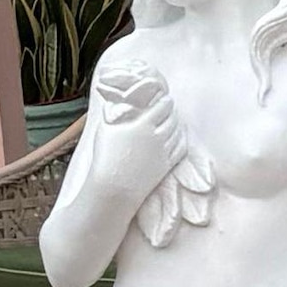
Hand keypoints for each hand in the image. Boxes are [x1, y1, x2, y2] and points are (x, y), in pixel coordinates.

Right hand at [86, 53, 180, 175]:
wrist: (113, 188)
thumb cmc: (105, 157)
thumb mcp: (105, 128)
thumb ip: (113, 111)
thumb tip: (116, 99)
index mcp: (143, 125)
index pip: (162, 106)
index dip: (165, 101)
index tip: (164, 98)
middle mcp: (157, 137)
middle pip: (172, 118)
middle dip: (171, 111)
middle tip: (169, 107)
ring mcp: (163, 152)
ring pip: (178, 132)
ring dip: (177, 124)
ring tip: (173, 120)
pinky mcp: (166, 165)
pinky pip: (180, 148)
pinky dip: (181, 139)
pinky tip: (177, 136)